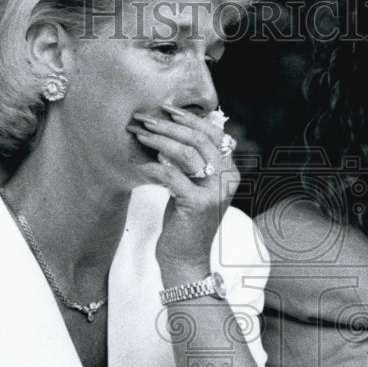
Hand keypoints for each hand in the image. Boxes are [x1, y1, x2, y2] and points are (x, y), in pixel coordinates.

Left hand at [129, 105, 238, 274]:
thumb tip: (173, 131)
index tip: (166, 108)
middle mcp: (228, 179)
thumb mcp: (191, 186)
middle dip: (169, 125)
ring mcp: (216, 192)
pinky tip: (138, 160)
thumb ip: (191, 163)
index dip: (190, 118)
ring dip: (159, 140)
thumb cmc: (184, 221)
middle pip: (200, 139)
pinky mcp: (200, 204)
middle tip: (145, 117)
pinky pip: (172, 176)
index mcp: (229, 171)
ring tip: (139, 133)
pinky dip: (153, 166)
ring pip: (187, 154)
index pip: (213, 134)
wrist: (186, 258)